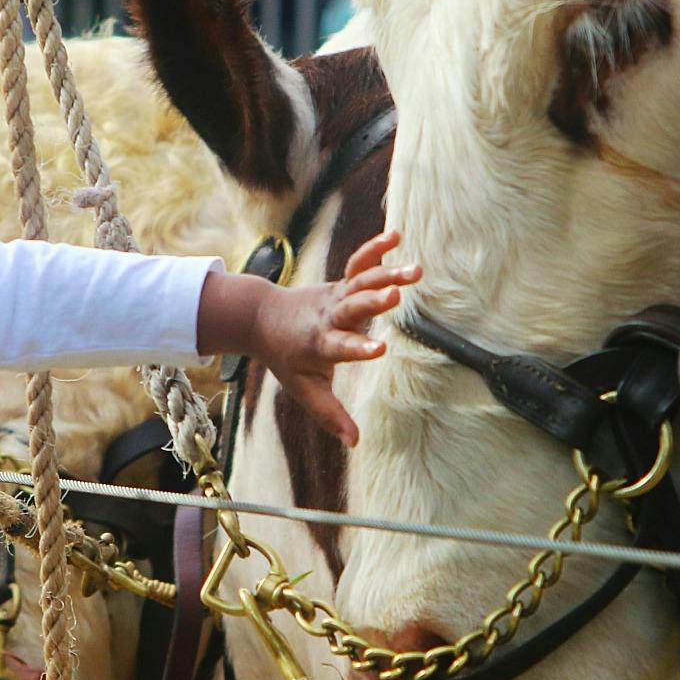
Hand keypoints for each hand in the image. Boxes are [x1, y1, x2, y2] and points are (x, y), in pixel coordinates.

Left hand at [206, 231, 419, 445]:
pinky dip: (375, 249)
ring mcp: (335, 295)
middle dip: (373, 301)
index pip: (341, 347)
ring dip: (387, 274)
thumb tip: (355, 443)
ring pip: (361, 282)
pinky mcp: (340, 282)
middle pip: (352, 307)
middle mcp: (329, 316)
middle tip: (396, 296)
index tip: (380, 348)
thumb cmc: (286, 358)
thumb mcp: (303, 389)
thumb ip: (330, 415)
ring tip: (417, 271)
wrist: (262, 316)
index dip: (359, 348)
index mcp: (320, 344)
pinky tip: (397, 236)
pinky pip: (359, 262)